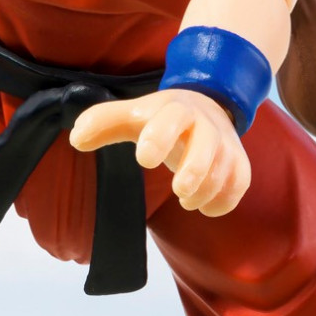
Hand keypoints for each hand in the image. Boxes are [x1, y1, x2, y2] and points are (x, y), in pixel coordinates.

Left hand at [70, 88, 251, 215]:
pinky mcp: (239, 165)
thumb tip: (76, 138)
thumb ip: (104, 122)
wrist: (210, 108)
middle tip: (178, 190)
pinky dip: (222, 202)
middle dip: (194, 171)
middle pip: (207, 145)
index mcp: (176, 109)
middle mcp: (205, 125)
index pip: (173, 117)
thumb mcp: (135, 115)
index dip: (159, 136)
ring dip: (205, 192)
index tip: (144, 158)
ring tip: (186, 198)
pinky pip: (238, 186)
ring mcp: (226, 145)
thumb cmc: (163, 118)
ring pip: (225, 171)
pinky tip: (204, 206)